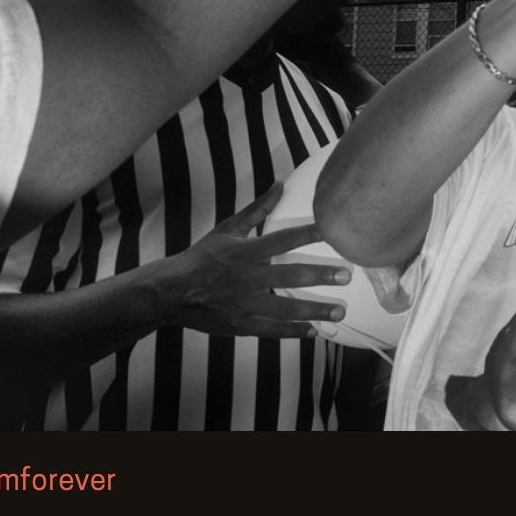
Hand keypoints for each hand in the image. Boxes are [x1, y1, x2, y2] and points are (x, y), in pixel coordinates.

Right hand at [146, 182, 353, 339]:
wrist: (170, 291)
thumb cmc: (202, 257)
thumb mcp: (227, 229)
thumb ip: (257, 210)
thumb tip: (280, 184)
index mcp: (245, 251)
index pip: (283, 239)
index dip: (309, 233)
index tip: (334, 230)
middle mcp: (246, 277)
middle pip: (289, 275)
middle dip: (319, 275)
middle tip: (346, 275)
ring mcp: (243, 304)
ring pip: (283, 308)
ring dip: (314, 310)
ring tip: (339, 311)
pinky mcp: (239, 324)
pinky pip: (270, 329)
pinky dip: (292, 331)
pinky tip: (313, 331)